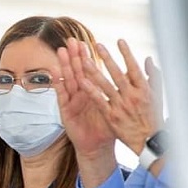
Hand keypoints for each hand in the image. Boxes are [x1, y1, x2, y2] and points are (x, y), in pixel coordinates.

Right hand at [55, 38, 115, 158]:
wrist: (97, 146)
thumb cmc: (107, 127)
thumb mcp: (116, 107)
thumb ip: (122, 91)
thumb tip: (133, 75)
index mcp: (93, 91)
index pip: (89, 70)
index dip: (87, 57)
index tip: (86, 42)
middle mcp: (81, 94)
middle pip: (76, 71)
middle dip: (74, 55)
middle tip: (71, 41)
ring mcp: (72, 101)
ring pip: (67, 79)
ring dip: (64, 65)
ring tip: (61, 51)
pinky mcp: (65, 110)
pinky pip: (61, 95)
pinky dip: (57, 84)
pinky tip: (54, 73)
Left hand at [79, 39, 163, 154]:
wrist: (149, 141)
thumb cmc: (153, 118)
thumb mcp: (157, 96)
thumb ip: (153, 77)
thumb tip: (149, 60)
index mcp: (144, 89)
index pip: (134, 68)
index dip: (127, 54)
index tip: (119, 41)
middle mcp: (132, 96)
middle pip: (117, 73)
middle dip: (107, 58)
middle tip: (97, 45)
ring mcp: (121, 106)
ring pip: (105, 85)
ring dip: (94, 71)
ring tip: (84, 60)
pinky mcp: (111, 116)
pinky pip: (98, 101)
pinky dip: (91, 90)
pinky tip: (82, 81)